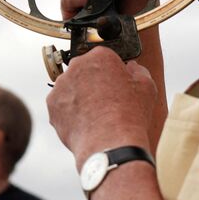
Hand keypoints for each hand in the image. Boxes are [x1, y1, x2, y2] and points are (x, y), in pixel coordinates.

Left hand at [46, 46, 157, 166]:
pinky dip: (70, 111)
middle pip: (85, 70)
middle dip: (93, 81)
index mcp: (100, 56)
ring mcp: (62, 85)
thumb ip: (138, 71)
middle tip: (106, 99)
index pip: (104, 57)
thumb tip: (132, 68)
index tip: (116, 83)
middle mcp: (78, 66)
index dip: (112, 71)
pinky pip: (61, 104)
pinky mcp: (52, 104)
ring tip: (95, 114)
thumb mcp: (146, 86)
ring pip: (71, 86)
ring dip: (80, 95)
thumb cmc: (129, 115)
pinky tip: (85, 121)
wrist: (110, 143)